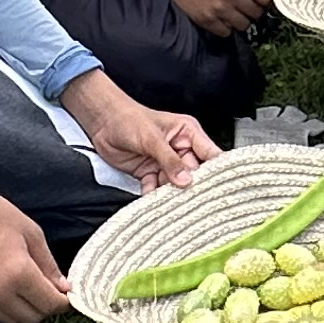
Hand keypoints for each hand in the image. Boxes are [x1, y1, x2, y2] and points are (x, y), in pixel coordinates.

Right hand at [0, 150, 68, 322]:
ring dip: (24, 310)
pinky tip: (6, 286)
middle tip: (49, 291)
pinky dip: (4, 306)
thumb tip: (64, 289)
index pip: (49, 304)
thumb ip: (49, 265)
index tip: (66, 297)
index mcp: (19, 273)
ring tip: (27, 289)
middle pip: (32, 318)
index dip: (62, 303)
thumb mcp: (32, 234)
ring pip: (12, 320)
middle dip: (45, 307)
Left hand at [62, 71, 216, 190]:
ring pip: (174, 183)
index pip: (209, 154)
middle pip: (193, 173)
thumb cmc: (128, 118)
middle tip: (192, 200)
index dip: (217, 170)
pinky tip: (152, 201)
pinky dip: (153, 195)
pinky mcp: (149, 172)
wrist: (102, 122)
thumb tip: (186, 179)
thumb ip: (169, 160)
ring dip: (171, 194)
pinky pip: (155, 188)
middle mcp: (179, 148)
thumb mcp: (152, 138)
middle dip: (191, 187)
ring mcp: (164, 162)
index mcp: (187, 133)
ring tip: (171, 204)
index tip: (221, 187)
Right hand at [121, 0, 274, 38]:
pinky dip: (226, 28)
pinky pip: (227, 32)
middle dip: (253, 11)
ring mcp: (219, 9)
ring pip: (244, 25)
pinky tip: (219, 18)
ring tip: (230, 12)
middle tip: (243, 6)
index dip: (265, 0)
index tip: (260, 0)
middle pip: (256, 13)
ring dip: (240, 21)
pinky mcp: (207, 21)